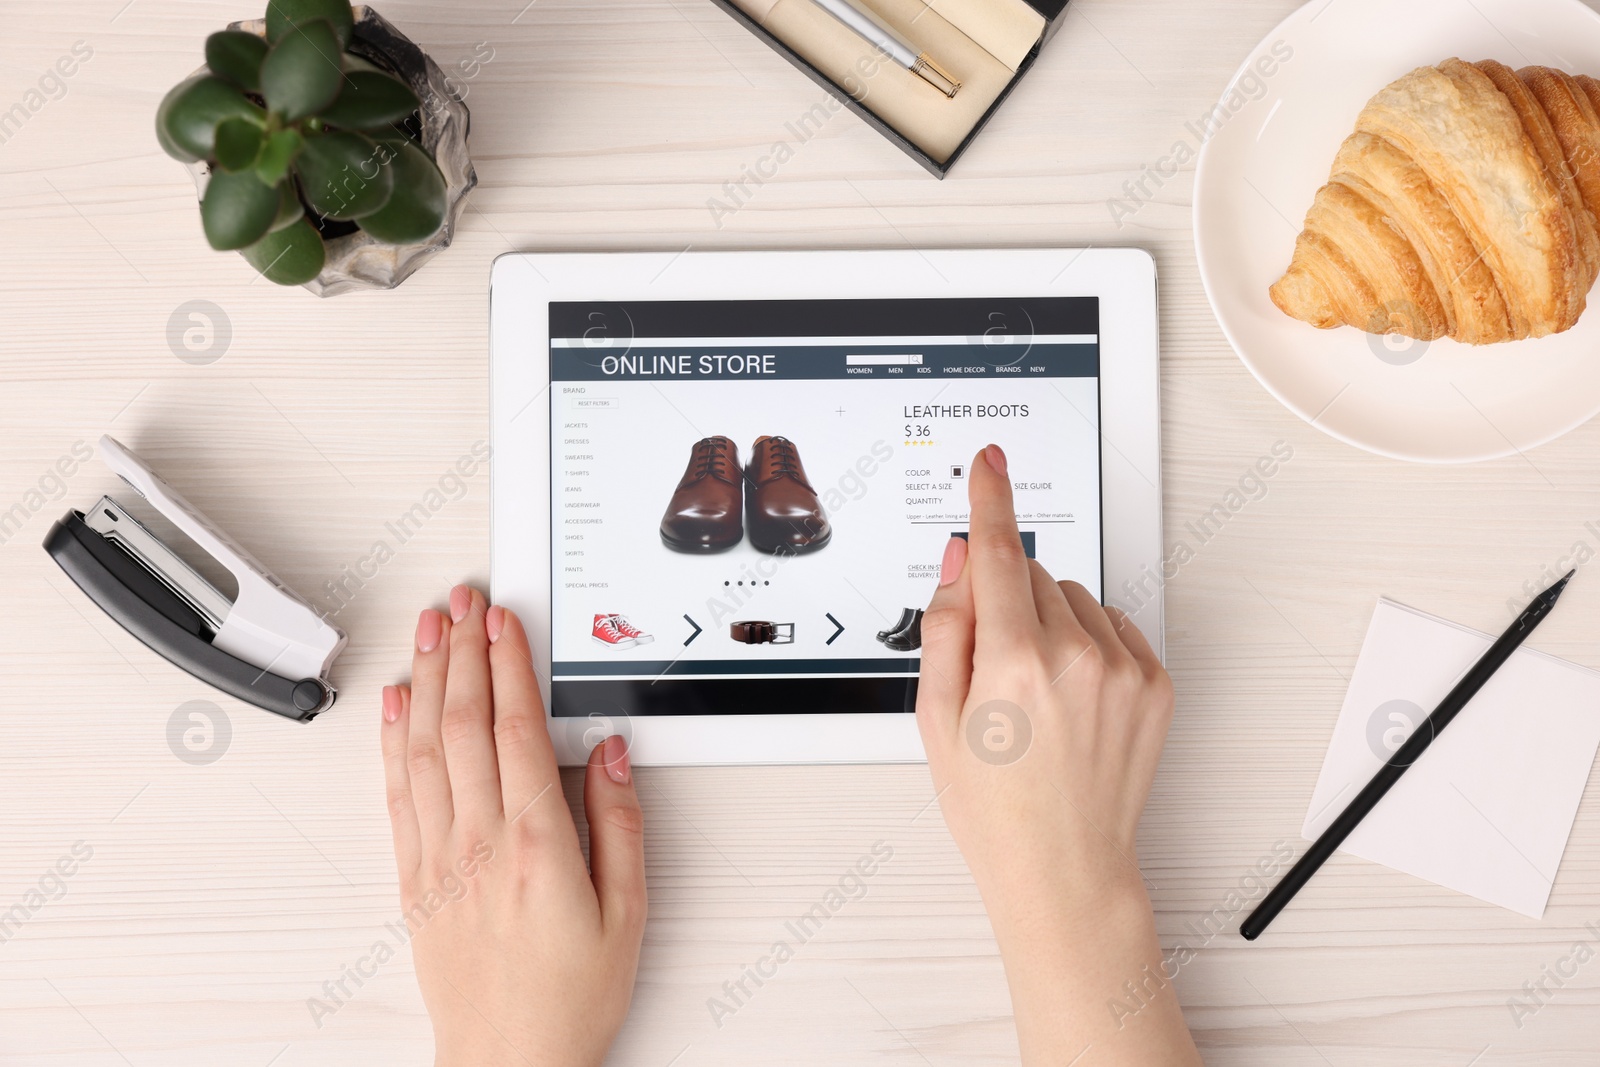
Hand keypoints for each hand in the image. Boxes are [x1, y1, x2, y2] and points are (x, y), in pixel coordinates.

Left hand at [380, 585, 645, 1066]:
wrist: (509, 1060)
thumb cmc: (570, 995)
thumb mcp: (628, 909)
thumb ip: (619, 821)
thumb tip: (609, 752)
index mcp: (535, 843)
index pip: (518, 728)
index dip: (510, 664)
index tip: (506, 621)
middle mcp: (477, 842)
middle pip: (465, 723)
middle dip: (465, 651)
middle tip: (464, 601)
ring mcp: (438, 857)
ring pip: (425, 747)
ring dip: (428, 679)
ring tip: (430, 630)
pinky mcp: (414, 878)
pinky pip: (397, 793)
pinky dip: (393, 741)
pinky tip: (397, 705)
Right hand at [916, 446, 1199, 1065]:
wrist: (1063, 867)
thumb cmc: (995, 807)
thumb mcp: (936, 718)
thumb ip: (946, 626)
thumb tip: (959, 562)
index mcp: (1014, 662)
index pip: (995, 553)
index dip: (989, 499)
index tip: (992, 462)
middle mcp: (1077, 657)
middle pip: (1030, 574)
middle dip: (1004, 600)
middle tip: (992, 668)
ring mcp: (1123, 669)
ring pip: (1072, 597)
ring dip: (1048, 621)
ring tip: (1034, 693)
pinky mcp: (1155, 683)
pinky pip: (1112, 624)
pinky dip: (1087, 643)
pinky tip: (1069, 696)